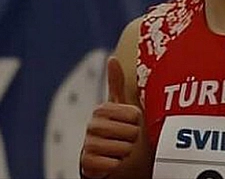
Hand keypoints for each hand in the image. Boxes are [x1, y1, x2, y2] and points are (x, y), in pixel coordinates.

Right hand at [80, 56, 142, 178]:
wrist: (111, 159)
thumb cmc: (121, 131)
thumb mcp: (122, 107)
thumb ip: (116, 83)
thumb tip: (112, 58)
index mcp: (102, 110)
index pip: (133, 116)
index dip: (138, 123)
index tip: (132, 125)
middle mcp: (92, 126)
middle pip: (129, 133)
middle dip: (133, 139)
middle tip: (128, 139)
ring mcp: (88, 145)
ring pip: (121, 149)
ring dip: (127, 153)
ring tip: (121, 150)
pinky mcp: (86, 163)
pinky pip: (112, 164)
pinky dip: (117, 165)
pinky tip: (113, 162)